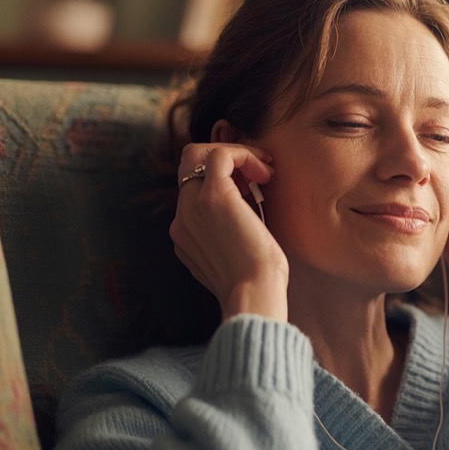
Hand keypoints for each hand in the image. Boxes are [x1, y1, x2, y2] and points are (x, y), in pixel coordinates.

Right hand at [170, 142, 288, 320]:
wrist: (254, 295)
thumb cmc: (257, 284)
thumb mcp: (234, 259)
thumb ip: (227, 237)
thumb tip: (246, 216)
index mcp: (185, 235)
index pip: (193, 189)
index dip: (224, 181)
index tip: (253, 191)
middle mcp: (182, 219)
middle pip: (189, 167)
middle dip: (225, 162)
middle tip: (259, 176)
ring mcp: (193, 206)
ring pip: (198, 154)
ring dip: (236, 155)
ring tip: (265, 172)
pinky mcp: (214, 197)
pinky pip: (220, 155)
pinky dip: (244, 155)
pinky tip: (266, 174)